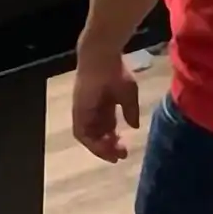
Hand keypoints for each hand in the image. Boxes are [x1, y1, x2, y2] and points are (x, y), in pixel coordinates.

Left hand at [71, 37, 139, 161]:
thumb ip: (131, 111)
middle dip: (109, 148)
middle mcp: (93, 110)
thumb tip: (134, 126)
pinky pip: (80, 131)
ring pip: (88, 136)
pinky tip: (102, 147)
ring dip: (100, 148)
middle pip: (98, 135)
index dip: (115, 141)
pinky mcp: (78, 110)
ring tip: (112, 155)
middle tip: (121, 156)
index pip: (108, 128)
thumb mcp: (129, 94)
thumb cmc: (116, 72)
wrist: (102, 58)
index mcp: (105, 105)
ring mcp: (84, 110)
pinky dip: (90, 142)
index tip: (125, 151)